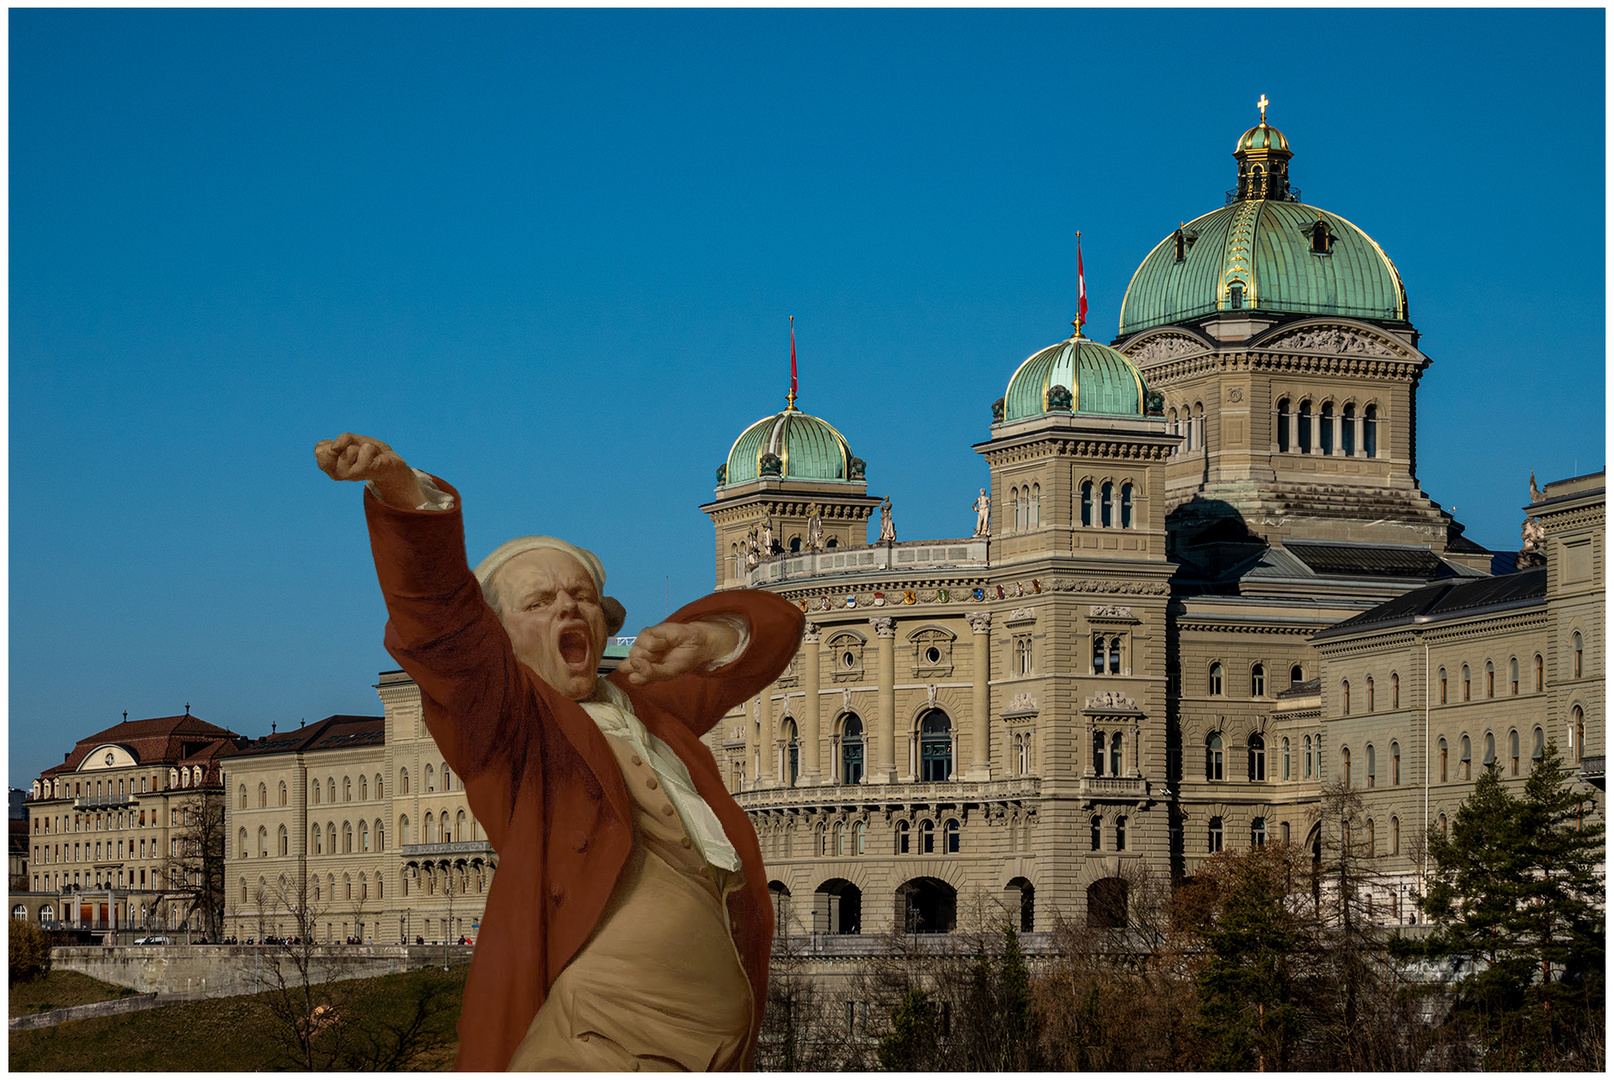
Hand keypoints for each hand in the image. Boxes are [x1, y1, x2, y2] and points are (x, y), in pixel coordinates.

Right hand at [314, 433, 422, 507]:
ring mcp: (349, 475)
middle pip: (333, 448)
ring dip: (363, 447)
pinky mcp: (364, 472)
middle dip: (349, 444)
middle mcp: (336, 474)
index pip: (319, 449)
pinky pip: (365, 450)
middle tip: (359, 452)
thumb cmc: (370, 453)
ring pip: (351, 449)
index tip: (349, 449)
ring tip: (370, 456)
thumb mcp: (354, 441)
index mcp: (330, 467)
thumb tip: (335, 447)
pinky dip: (373, 449)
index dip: (338, 443)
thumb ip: (342, 439)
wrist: (391, 464)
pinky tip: (376, 458)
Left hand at [620, 620, 739, 684]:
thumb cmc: (683, 660)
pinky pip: (645, 641)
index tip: (655, 672)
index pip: (631, 677)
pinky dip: (658, 643)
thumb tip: (633, 663)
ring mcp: (641, 645)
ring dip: (652, 654)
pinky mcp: (646, 632)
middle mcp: (639, 658)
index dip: (640, 675)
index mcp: (643, 671)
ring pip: (635, 652)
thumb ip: (650, 673)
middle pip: (628, 665)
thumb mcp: (669, 673)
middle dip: (646, 664)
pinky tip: (665, 642)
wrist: (697, 643)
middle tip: (661, 660)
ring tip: (665, 650)